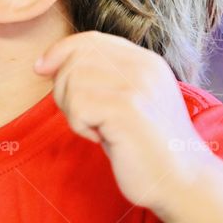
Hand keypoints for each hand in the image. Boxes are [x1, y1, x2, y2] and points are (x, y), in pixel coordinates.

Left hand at [34, 30, 216, 213]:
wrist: (183, 182)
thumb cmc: (145, 146)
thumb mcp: (126, 100)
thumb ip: (100, 76)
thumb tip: (46, 63)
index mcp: (145, 61)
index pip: (91, 39)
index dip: (59, 51)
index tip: (40, 68)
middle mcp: (143, 66)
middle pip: (75, 58)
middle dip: (63, 88)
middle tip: (83, 117)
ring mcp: (136, 85)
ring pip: (72, 81)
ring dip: (73, 110)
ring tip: (98, 129)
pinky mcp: (127, 108)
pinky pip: (77, 106)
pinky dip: (80, 126)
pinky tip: (104, 138)